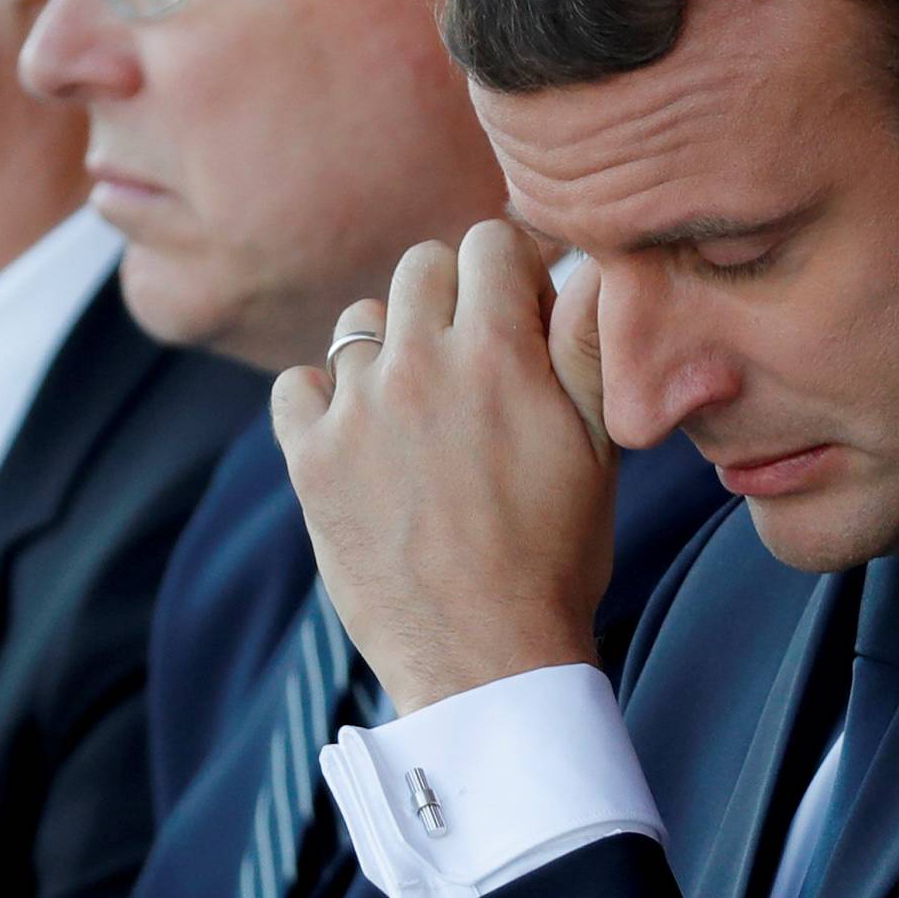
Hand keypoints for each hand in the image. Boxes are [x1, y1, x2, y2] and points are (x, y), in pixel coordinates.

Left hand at [271, 222, 615, 712]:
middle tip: (476, 361)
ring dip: (390, 347)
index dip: (513, 272)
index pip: (490, 241)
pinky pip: (298, 384)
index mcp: (498, 354)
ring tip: (422, 410)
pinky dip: (325, 400)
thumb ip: (589, 345)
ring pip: (359, 322)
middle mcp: (419, 366)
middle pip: (421, 265)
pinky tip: (365, 440)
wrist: (484, 656)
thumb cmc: (556, 554)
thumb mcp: (600, 447)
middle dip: (452, 297)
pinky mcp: (308, 460)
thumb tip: (594, 264)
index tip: (522, 317)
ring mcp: (355, 412)